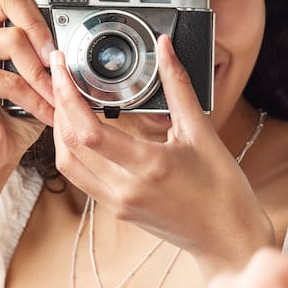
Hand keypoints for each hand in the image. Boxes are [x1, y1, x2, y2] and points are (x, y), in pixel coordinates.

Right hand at [0, 0, 76, 198]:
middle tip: (58, 54)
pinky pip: (8, 78)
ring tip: (57, 93)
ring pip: (10, 38)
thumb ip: (48, 48)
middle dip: (40, 21)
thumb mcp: (36, 76)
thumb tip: (82, 29)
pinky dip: (36, 98)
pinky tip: (48, 113)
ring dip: (42, 71)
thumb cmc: (11, 118)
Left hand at [49, 34, 273, 274]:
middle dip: (58, 105)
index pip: (88, 131)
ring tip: (65, 99)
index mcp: (148, 166)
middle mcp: (125, 189)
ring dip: (60, 131)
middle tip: (59, 76)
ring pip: (69, 165)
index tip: (62, 69)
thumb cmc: (223, 189)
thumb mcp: (201, 131)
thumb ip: (177, 86)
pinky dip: (74, 150)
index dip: (67, 97)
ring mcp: (118, 203)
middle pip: (69, 146)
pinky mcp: (118, 210)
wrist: (229, 238)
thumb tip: (165, 48)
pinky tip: (82, 130)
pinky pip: (82, 178)